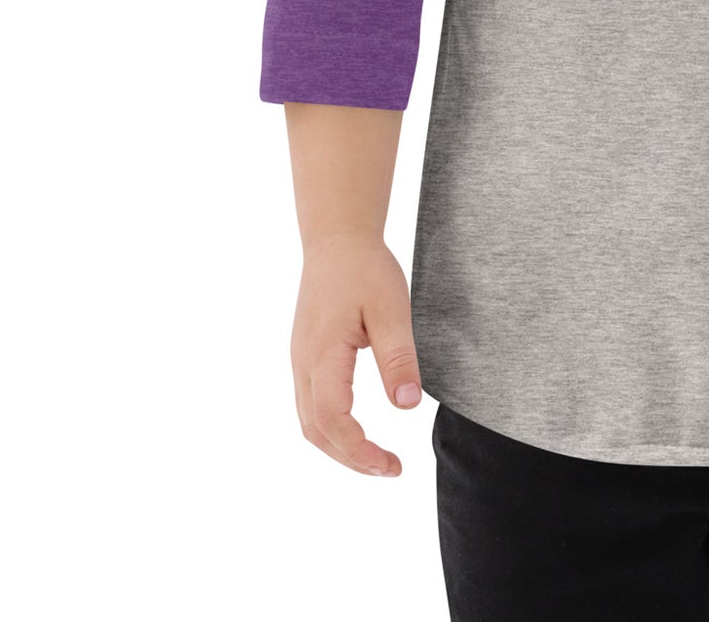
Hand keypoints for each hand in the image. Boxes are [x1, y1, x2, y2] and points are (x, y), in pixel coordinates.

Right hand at [290, 233, 425, 475]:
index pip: (333, 420)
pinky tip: (356, 431)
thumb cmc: (366, 269)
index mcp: (322, 355)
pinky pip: (311, 406)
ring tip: (376, 459)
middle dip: (351, 459)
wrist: (336, 239)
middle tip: (391, 469)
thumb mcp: (392, 309)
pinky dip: (331, 430)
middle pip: (316, 431)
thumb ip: (398, 358)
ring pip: (309, 422)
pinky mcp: (305, 357)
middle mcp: (303, 364)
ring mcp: (300, 362)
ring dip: (339, 448)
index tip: (392, 466)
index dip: (359, 451)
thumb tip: (408, 406)